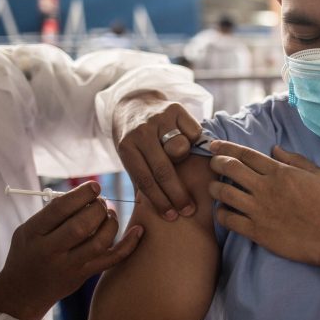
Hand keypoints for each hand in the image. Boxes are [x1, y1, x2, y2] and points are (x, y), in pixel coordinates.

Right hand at [0, 182, 142, 319]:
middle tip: (102, 202)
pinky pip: (111, 260)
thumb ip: (52, 212)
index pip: (59, 209)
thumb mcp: (28, 229)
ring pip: (98, 242)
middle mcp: (50, 250)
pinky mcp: (84, 275)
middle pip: (81, 226)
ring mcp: (68, 265)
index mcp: (33, 233)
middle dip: (97, 208)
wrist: (23, 292)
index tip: (94, 186)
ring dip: (111, 223)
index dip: (81, 195)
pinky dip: (128, 245)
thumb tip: (86, 193)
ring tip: (110, 214)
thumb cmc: (28, 252)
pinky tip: (138, 230)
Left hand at [113, 91, 202, 220]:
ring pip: (181, 148)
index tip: (172, 216)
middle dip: (177, 194)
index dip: (159, 201)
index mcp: (126, 147)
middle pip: (164, 169)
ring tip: (182, 161)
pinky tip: (187, 142)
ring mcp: (159, 118)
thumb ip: (141, 181)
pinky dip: (193, 140)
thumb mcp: (130, 159)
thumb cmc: (134, 140)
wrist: (134, 104)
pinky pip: (193, 132)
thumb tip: (152, 216)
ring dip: (184, 158)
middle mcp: (141, 131)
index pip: (145, 180)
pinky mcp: (175, 108)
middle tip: (189, 210)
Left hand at [207, 141, 319, 265]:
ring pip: (224, 193)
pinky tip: (223, 212)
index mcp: (280, 172)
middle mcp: (265, 188)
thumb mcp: (317, 174)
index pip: (245, 154)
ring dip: (214, 188)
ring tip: (214, 188)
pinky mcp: (256, 231)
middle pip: (230, 168)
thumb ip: (295, 159)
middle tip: (213, 163)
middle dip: (216, 162)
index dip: (226, 147)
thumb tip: (275, 149)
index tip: (215, 145)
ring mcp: (259, 210)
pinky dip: (221, 214)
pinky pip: (229, 220)